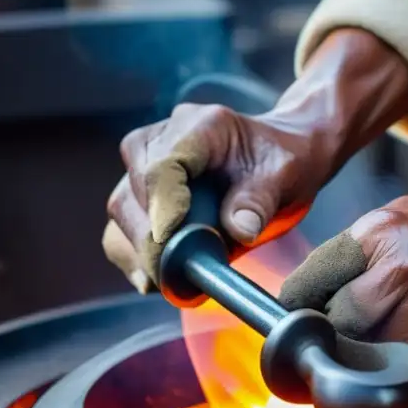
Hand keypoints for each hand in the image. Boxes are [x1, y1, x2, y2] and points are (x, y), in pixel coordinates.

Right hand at [103, 29, 407, 290]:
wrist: (278, 158)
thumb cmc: (282, 162)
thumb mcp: (285, 175)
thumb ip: (260, 200)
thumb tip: (239, 230)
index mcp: (201, 126)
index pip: (163, 163)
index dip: (162, 203)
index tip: (170, 236)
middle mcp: (163, 139)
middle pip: (133, 190)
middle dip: (150, 237)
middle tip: (172, 273)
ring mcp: (147, 166)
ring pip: (122, 210)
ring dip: (138, 250)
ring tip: (166, 280)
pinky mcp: (142, 195)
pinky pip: (123, 228)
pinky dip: (132, 256)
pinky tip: (153, 280)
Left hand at [279, 188, 407, 371]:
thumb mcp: (393, 218)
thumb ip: (350, 254)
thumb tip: (308, 295)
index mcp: (379, 236)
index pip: (310, 282)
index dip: (296, 303)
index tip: (294, 313)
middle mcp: (400, 276)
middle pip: (333, 324)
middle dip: (326, 329)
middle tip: (331, 328)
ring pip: (366, 353)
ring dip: (360, 349)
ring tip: (375, 330)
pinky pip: (406, 362)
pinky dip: (397, 356)